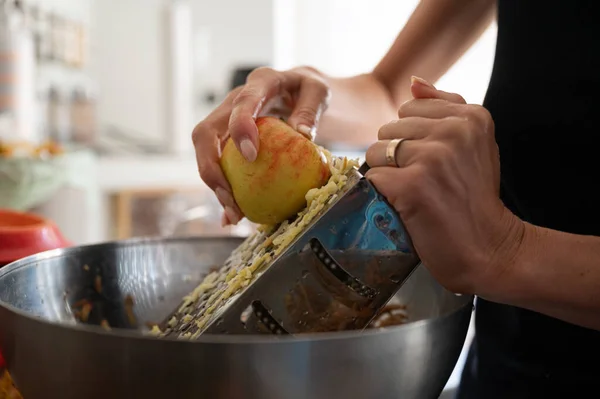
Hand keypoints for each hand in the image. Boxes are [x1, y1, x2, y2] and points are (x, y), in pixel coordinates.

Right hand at [192, 66, 330, 225]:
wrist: (298, 90)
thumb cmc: (309, 90)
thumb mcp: (319, 90)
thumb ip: (311, 108)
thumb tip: (302, 134)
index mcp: (261, 82)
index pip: (243, 102)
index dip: (240, 127)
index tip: (251, 155)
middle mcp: (235, 101)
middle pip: (206, 133)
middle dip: (212, 168)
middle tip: (231, 198)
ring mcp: (226, 121)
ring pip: (207, 153)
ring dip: (216, 185)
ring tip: (235, 214)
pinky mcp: (228, 140)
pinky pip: (219, 166)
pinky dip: (224, 191)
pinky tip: (232, 215)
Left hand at [365, 76, 524, 295]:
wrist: (489, 249)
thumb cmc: (474, 198)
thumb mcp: (473, 144)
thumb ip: (444, 107)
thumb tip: (413, 81)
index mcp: (471, 115)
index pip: (409, 109)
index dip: (412, 138)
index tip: (433, 164)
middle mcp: (454, 130)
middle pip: (389, 129)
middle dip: (396, 157)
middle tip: (423, 183)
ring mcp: (433, 157)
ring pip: (376, 152)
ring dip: (385, 175)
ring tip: (413, 194)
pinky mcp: (412, 184)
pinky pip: (371, 177)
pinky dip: (380, 194)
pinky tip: (403, 206)